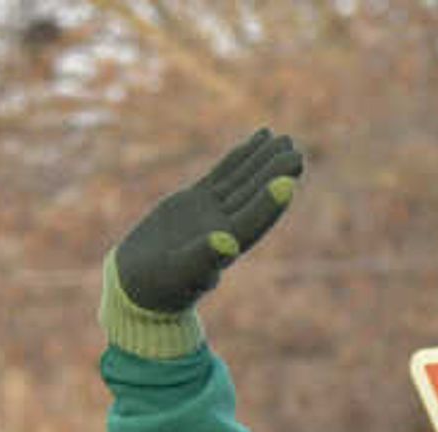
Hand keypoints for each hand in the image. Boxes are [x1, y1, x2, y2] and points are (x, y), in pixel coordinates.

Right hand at [113, 128, 303, 315]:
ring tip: (284, 139)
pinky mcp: (198, 200)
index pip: (253, 220)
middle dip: (274, 173)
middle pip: (254, 195)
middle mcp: (226, 226)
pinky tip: (258, 139)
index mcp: (226, 247)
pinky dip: (240, 157)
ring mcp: (214, 211)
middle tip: (296, 151)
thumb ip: (203, 258)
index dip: (270, 201)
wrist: (140, 283)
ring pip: (243, 180)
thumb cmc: (160, 285)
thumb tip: (227, 243)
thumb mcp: (180, 272)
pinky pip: (224, 173)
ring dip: (263, 160)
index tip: (290, 180)